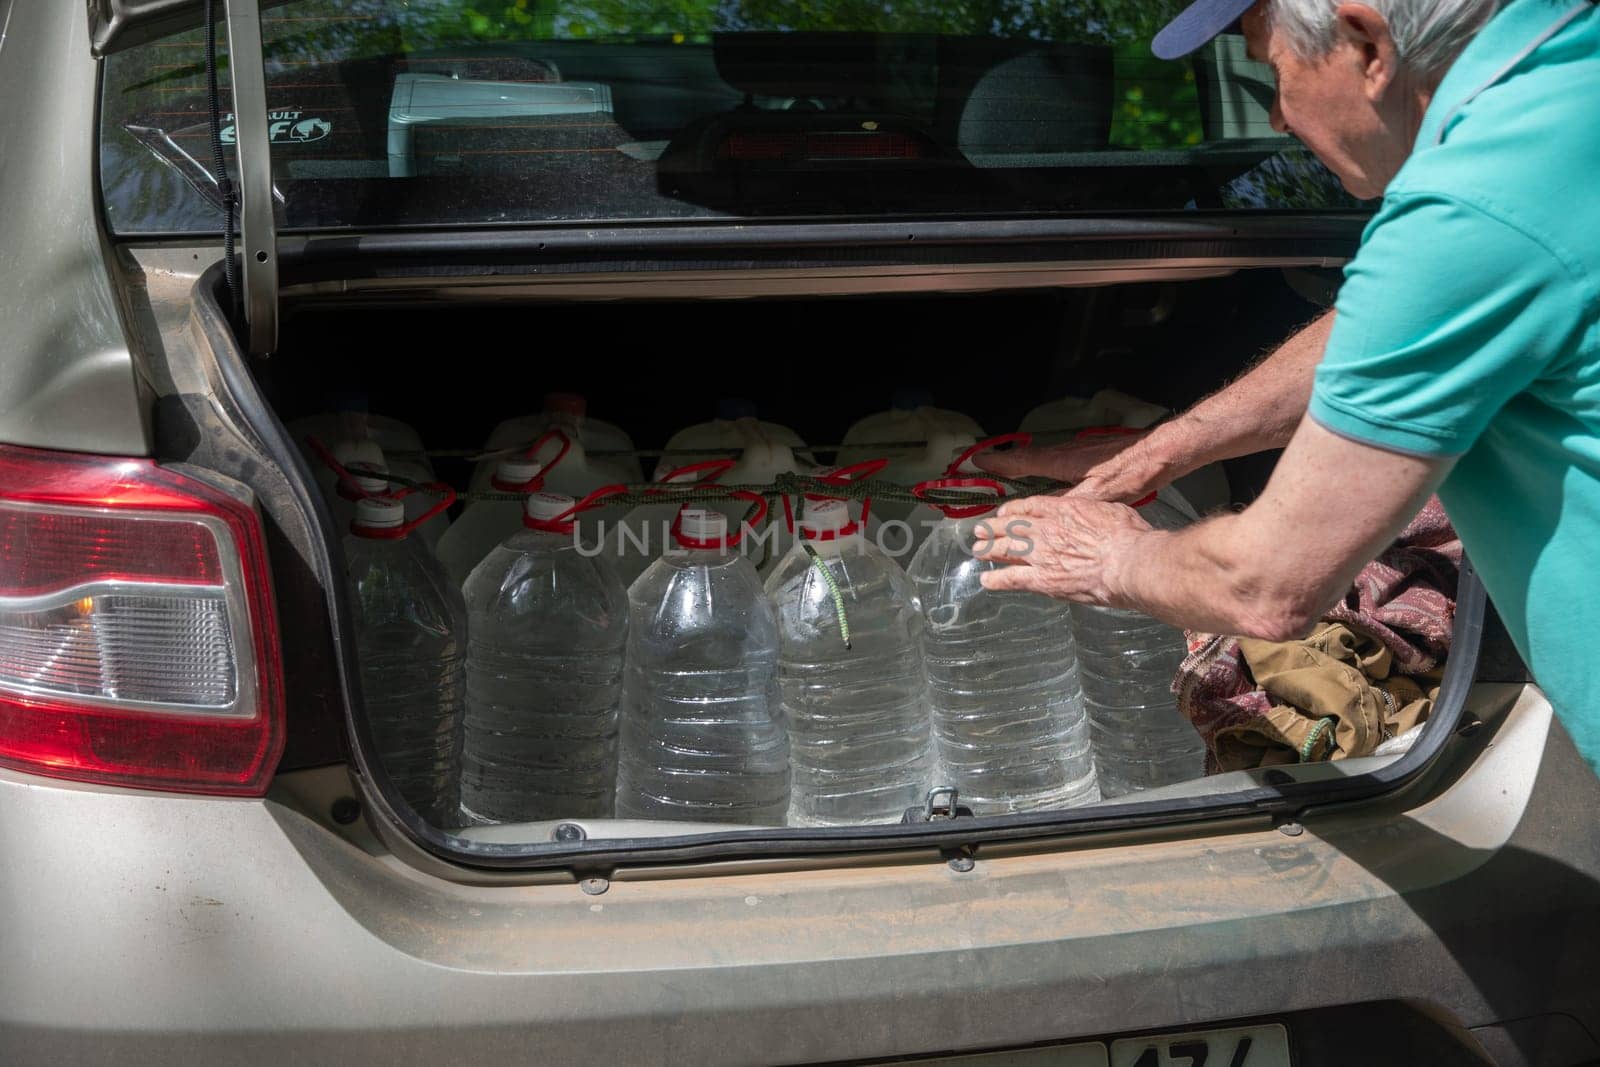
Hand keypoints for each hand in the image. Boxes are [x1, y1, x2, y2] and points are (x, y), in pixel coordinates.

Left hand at [971, 494, 1153, 604]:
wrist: (1127, 562)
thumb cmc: (1128, 537)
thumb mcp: (1111, 510)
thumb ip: (1094, 513)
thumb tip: (1097, 516)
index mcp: (1064, 509)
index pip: (1030, 506)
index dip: (1013, 509)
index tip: (1004, 512)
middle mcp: (1046, 529)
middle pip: (1011, 526)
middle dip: (993, 528)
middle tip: (980, 530)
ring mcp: (1041, 554)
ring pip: (1005, 549)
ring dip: (988, 550)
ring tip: (976, 551)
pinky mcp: (1042, 579)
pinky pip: (1011, 579)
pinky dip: (996, 580)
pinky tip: (985, 581)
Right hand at [974, 431, 1167, 503]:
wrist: (1161, 451)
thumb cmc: (1131, 471)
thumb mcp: (1099, 493)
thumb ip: (1071, 503)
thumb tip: (1047, 515)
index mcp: (1062, 461)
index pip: (1023, 461)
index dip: (1000, 463)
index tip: (978, 460)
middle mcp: (1066, 453)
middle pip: (1028, 457)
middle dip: (1006, 462)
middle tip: (985, 464)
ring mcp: (1078, 452)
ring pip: (1043, 458)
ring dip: (1024, 464)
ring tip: (1009, 472)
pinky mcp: (1091, 454)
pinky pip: (1057, 460)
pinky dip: (1044, 467)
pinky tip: (1050, 477)